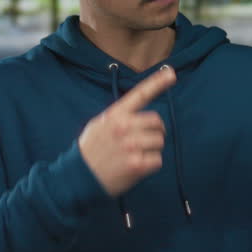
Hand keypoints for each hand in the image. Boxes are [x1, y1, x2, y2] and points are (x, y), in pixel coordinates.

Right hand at [78, 66, 176, 196]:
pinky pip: (158, 160)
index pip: (140, 94)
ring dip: (152, 149)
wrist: (80, 178)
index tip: (171, 73)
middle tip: (144, 140)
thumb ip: (118, 116)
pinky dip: (150, 164)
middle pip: (157, 122)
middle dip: (155, 131)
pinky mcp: (138, 165)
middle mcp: (124, 127)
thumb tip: (138, 113)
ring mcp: (131, 146)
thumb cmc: (91, 150)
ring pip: (159, 141)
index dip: (157, 82)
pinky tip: (136, 166)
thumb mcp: (99, 124)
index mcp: (115, 115)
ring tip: (136, 155)